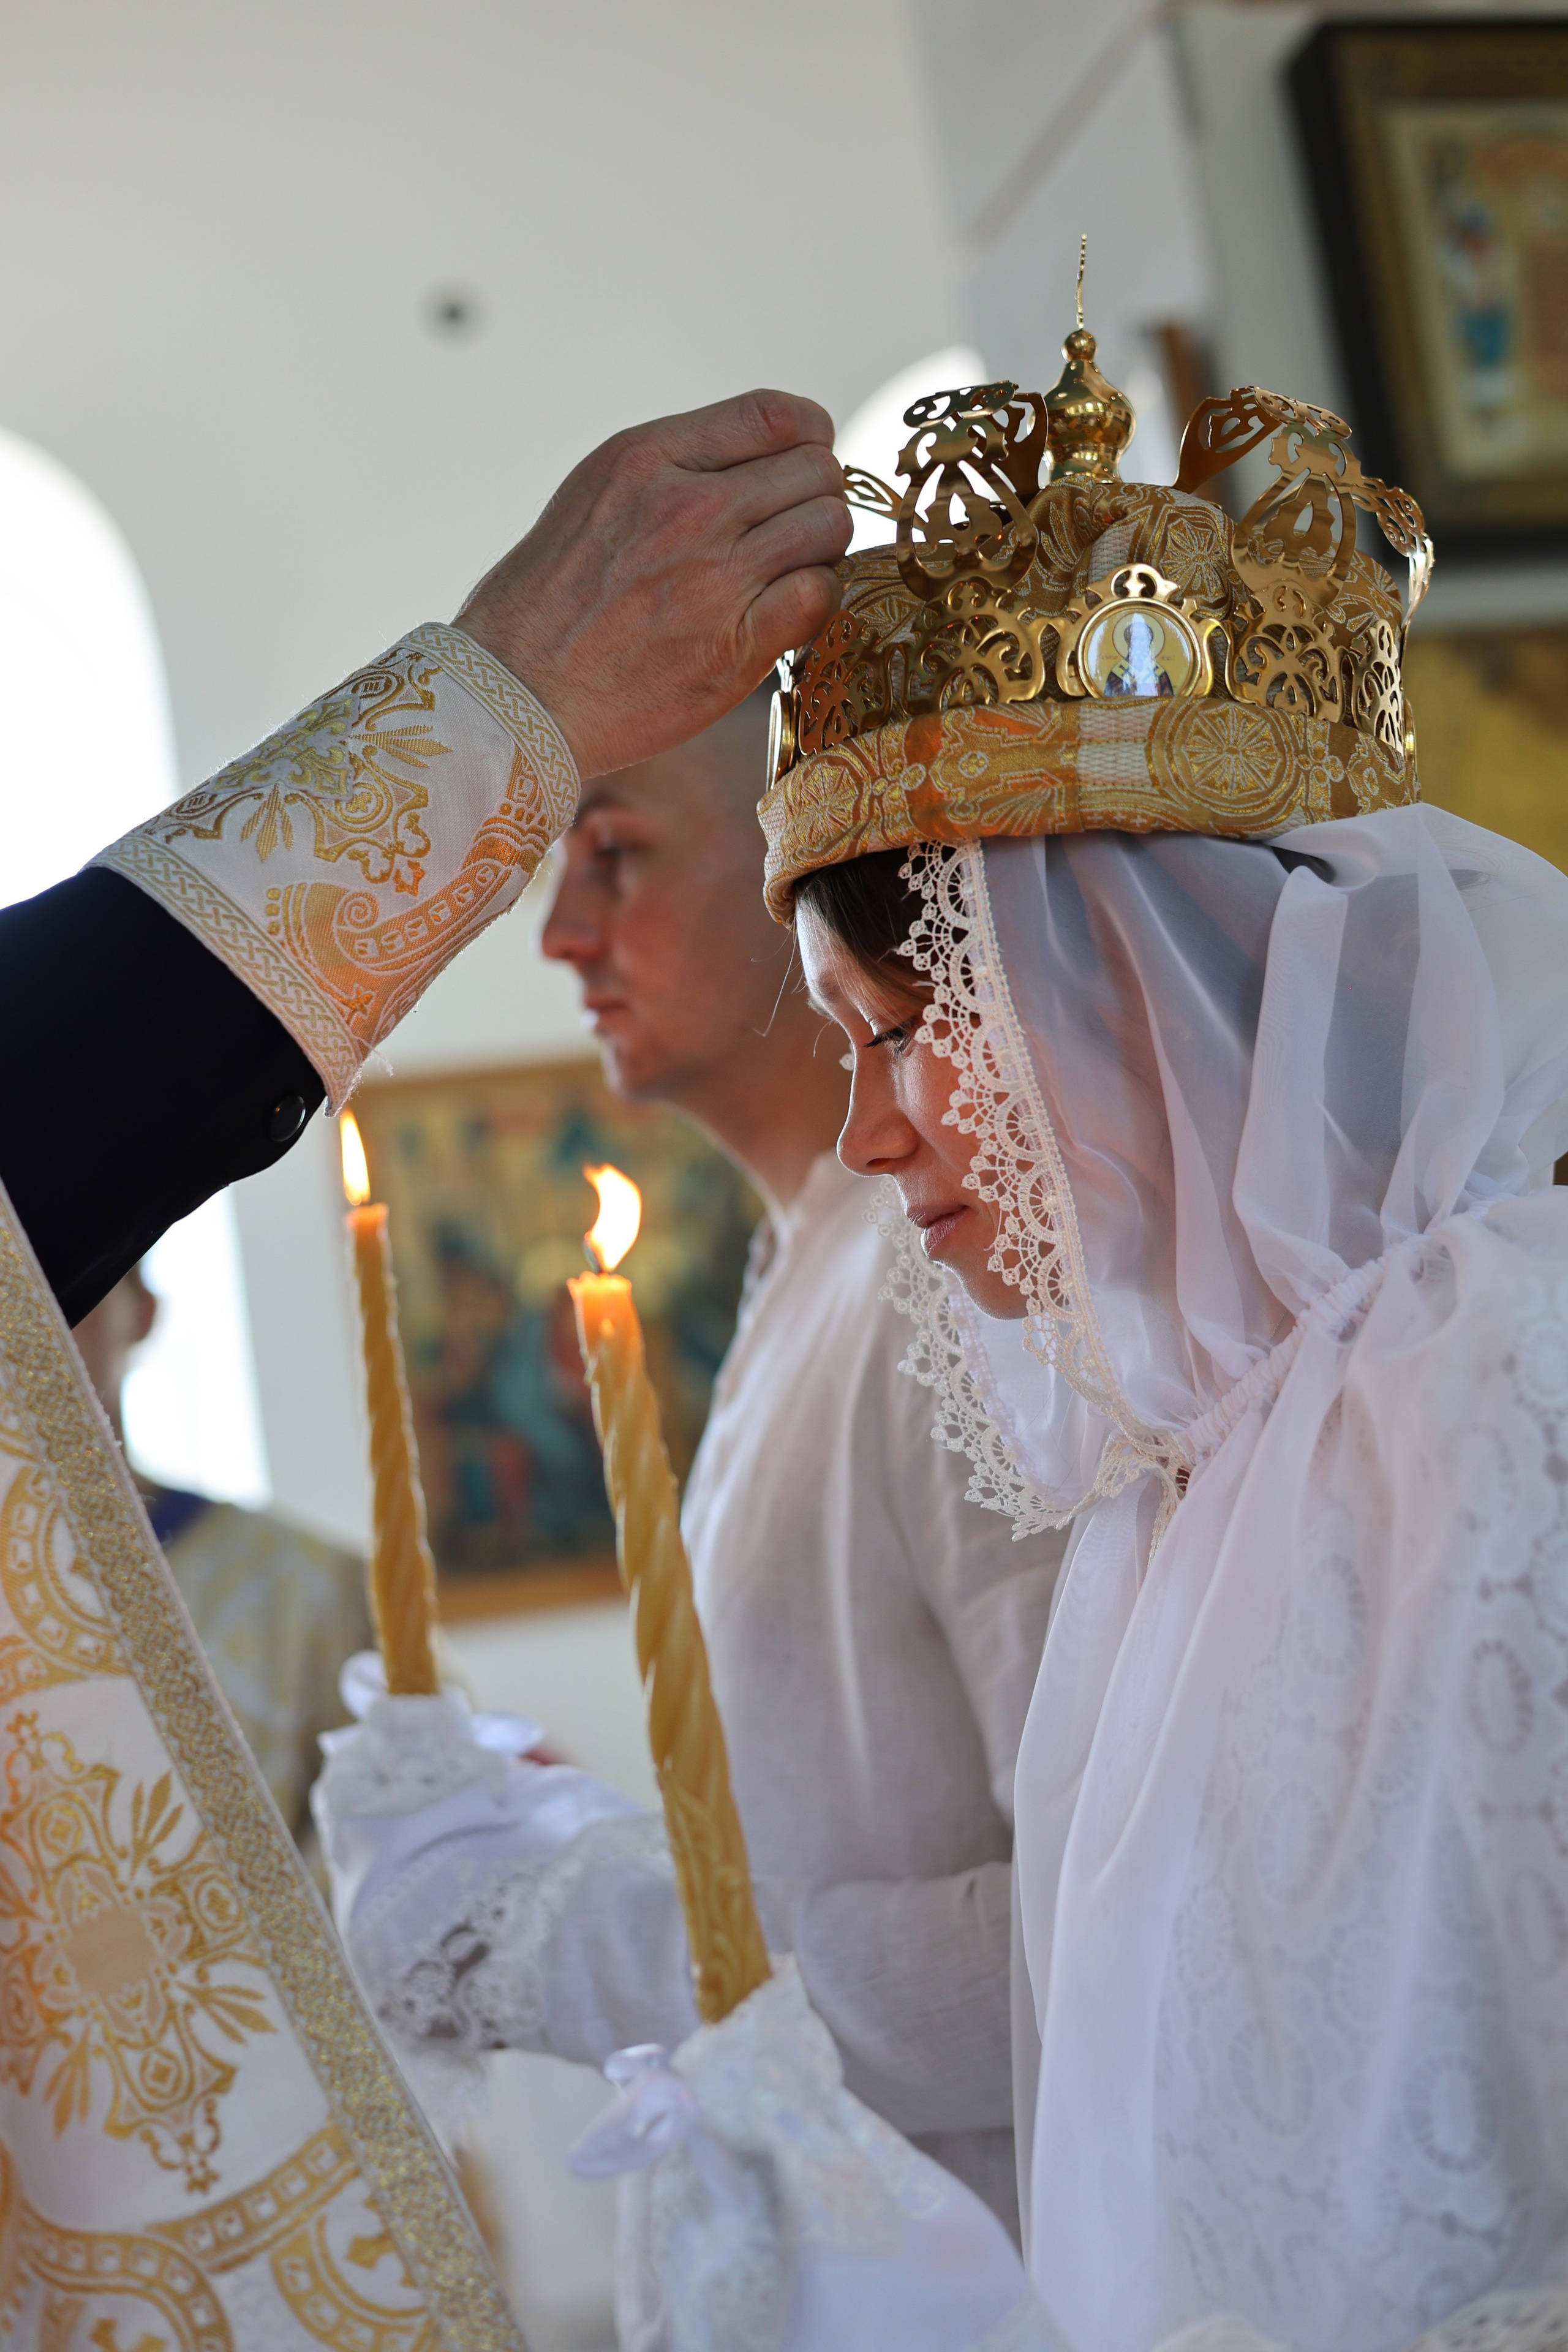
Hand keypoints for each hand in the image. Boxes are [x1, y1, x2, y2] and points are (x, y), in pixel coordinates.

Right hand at [455, 390, 849, 778]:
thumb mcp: (596, 494)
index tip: (797, 469)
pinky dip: (818, 601)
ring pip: (828, 527)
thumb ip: (674, 467)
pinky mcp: (735, 644)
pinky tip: (786, 616)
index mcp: (650, 459)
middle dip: (815, 498)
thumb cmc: (550, 602)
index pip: (776, 413)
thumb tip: (753, 458)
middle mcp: (687, 509)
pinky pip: (820, 594)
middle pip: (815, 470)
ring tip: (786, 575)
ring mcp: (714, 577)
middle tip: (790, 535)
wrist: (518, 693)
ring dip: (821, 551)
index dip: (809, 438)